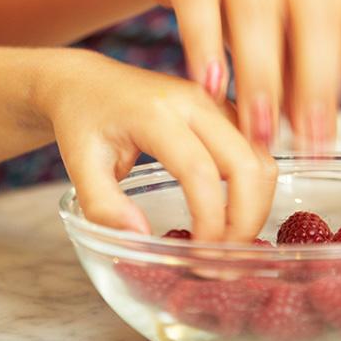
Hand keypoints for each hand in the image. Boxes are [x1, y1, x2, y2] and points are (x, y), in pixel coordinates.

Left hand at [45, 50, 277, 241]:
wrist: (86, 81)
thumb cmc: (81, 122)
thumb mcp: (79, 166)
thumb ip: (104, 206)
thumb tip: (142, 240)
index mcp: (155, 113)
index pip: (199, 170)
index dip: (209, 219)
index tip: (198, 256)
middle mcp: (193, 101)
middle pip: (246, 162)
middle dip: (245, 218)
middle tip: (223, 259)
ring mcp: (213, 102)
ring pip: (261, 155)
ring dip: (256, 203)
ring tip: (228, 241)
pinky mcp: (222, 110)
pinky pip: (255, 148)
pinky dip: (255, 185)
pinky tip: (233, 213)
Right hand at [128, 0, 340, 151]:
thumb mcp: (283, 21)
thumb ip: (298, 70)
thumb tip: (315, 135)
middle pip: (319, 16)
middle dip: (319, 85)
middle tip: (313, 143)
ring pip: (258, 10)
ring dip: (263, 75)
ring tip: (259, 131)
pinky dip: (204, 43)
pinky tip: (208, 83)